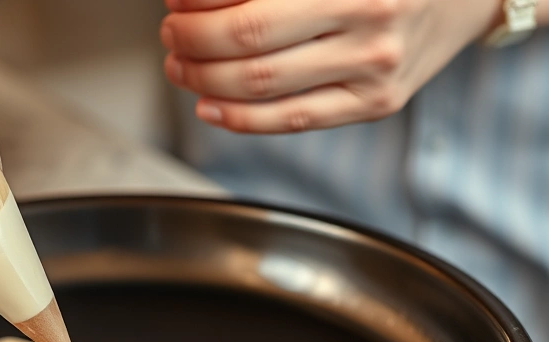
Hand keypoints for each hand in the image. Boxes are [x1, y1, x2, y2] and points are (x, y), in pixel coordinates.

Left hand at [161, 0, 501, 133]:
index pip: (249, 0)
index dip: (196, 2)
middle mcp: (371, 17)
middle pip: (247, 40)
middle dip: (191, 39)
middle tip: (170, 31)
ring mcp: (377, 68)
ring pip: (262, 86)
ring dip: (204, 78)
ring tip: (181, 64)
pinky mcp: (378, 104)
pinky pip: (294, 121)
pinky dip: (241, 119)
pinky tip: (210, 105)